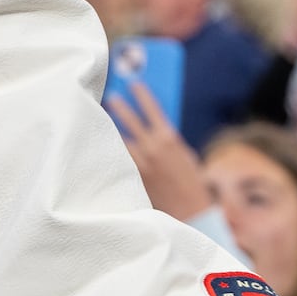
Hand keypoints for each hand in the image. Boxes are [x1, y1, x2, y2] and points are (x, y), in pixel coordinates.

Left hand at [108, 83, 211, 220]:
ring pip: (119, 138)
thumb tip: (155, 128)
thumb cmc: (193, 184)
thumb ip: (170, 142)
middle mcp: (152, 148)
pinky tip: (105, 145)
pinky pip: (119, 157)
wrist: (192, 213)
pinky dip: (114, 149)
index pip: (152, 108)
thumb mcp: (187, 156)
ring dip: (112, 127)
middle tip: (111, 97)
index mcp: (170, 139)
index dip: (141, 93)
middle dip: (119, 106)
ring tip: (103, 119)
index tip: (134, 83)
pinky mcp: (132, 176)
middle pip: (129, 120)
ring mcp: (140, 163)